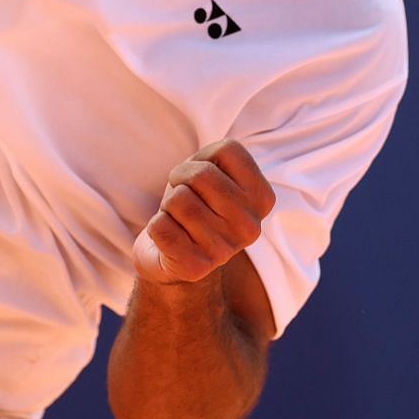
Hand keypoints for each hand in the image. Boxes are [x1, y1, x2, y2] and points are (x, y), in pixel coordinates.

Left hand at [132, 140, 276, 285]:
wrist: (174, 258)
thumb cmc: (194, 204)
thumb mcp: (212, 173)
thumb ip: (216, 160)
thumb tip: (200, 175)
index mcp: (262, 199)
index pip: (229, 150)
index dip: (203, 157)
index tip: (202, 178)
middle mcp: (250, 227)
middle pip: (201, 175)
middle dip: (180, 178)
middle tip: (182, 196)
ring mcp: (224, 250)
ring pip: (177, 200)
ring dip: (168, 205)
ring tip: (179, 218)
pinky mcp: (195, 267)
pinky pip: (160, 226)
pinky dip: (155, 226)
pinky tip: (170, 237)